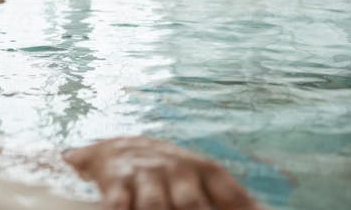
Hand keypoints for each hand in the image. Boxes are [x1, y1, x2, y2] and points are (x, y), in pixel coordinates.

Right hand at [63, 136, 260, 209]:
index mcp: (205, 171)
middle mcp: (177, 170)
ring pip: (155, 205)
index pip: (231, 195)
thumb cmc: (172, 173)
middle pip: (191, 204)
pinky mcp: (117, 182)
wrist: (119, 146)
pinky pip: (118, 202)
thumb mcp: (202, 178)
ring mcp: (146, 176)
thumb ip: (233, 200)